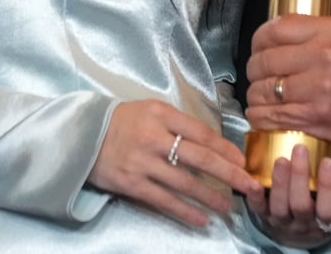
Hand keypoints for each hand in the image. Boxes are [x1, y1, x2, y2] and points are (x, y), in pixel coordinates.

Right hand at [88, 99, 259, 227]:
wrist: (80, 135)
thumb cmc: (122, 122)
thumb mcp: (150, 110)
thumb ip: (177, 123)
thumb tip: (212, 143)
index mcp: (162, 114)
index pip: (202, 133)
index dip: (226, 149)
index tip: (242, 162)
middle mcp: (154, 137)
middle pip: (201, 157)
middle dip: (230, 174)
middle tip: (250, 186)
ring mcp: (143, 162)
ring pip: (186, 183)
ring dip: (211, 197)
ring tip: (229, 207)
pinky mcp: (131, 184)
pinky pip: (164, 201)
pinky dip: (185, 211)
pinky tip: (201, 219)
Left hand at [245, 15, 330, 149]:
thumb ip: (308, 30)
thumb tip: (270, 33)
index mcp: (329, 32)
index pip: (275, 29)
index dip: (259, 40)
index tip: (259, 47)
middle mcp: (323, 58)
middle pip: (265, 61)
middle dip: (254, 69)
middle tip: (258, 74)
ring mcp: (317, 90)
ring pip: (263, 90)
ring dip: (255, 94)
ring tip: (260, 95)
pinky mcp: (313, 117)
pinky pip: (270, 116)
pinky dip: (258, 115)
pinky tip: (261, 113)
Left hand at [249, 144, 330, 246]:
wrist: (310, 232)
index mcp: (329, 222)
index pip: (329, 210)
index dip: (327, 187)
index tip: (327, 161)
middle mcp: (305, 224)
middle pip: (301, 205)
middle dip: (300, 178)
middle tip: (300, 149)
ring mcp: (283, 221)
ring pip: (280, 207)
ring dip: (279, 183)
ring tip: (281, 159)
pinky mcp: (265, 217)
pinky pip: (258, 209)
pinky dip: (254, 197)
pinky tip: (253, 181)